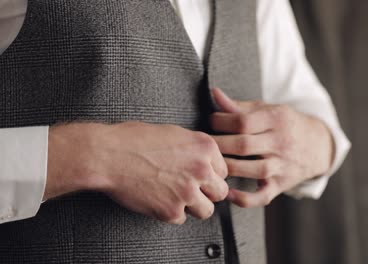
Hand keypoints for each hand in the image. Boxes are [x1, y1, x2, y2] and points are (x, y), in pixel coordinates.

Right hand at [45, 122, 228, 223]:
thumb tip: (204, 161)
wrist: (108, 154)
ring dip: (194, 207)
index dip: (210, 175)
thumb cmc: (134, 139)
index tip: (200, 177)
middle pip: (220, 192)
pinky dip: (171, 213)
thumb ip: (194, 149)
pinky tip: (159, 200)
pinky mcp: (171, 210)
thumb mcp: (174, 133)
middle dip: (207, 192)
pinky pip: (181, 218)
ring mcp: (188, 192)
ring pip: (206, 210)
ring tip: (178, 199)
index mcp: (205, 147)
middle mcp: (202, 169)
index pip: (223, 171)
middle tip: (192, 190)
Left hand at [210, 88, 333, 207]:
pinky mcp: (281, 184)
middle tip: (203, 146)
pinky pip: (263, 195)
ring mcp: (282, 165)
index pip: (243, 121)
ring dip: (228, 168)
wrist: (317, 145)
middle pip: (244, 145)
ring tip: (211, 165)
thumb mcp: (267, 110)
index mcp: (276, 119)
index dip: (221, 122)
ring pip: (253, 170)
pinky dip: (245, 198)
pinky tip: (228, 193)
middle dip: (218, 145)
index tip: (210, 123)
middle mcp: (281, 142)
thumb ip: (240, 106)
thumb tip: (214, 93)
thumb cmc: (284, 124)